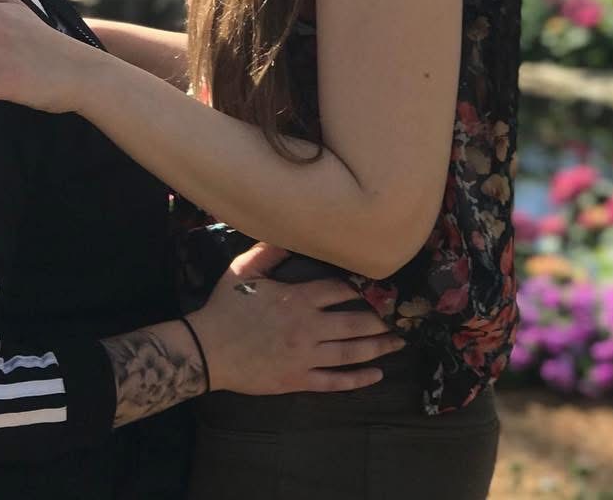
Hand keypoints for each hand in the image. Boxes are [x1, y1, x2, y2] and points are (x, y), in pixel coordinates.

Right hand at [189, 242, 402, 394]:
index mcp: (297, 299)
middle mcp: (308, 327)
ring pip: (351, 352)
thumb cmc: (225, 307)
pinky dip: (358, 379)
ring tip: (399, 342)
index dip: (363, 288)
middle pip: (355, 322)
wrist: (208, 350)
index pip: (340, 291)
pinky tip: (376, 374)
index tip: (383, 285)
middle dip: (382, 319)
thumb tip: (287, 231)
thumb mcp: (243, 270)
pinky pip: (335, 382)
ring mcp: (305, 356)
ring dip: (379, 347)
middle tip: (404, 316)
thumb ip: (268, 251)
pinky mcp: (298, 380)